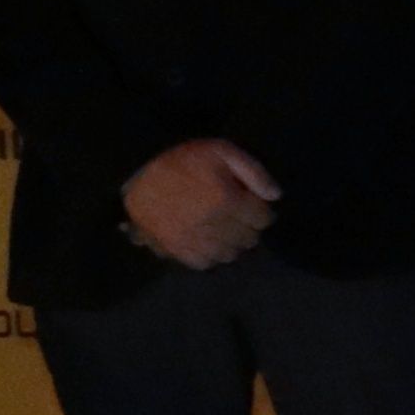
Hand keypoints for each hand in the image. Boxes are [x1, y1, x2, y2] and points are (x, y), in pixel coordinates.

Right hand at [118, 138, 279, 269]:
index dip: (262, 211)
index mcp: (226, 200)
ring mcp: (191, 240)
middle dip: (250, 228)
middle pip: (248, 239)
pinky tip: (209, 242)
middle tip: (240, 217)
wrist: (138, 169)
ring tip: (226, 230)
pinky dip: (211, 255)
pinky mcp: (173, 248)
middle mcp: (211, 225)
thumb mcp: (223, 151)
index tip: (254, 205)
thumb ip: (254, 172)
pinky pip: (203, 263)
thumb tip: (275, 196)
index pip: (263, 219)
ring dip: (233, 244)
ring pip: (228, 255)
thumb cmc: (184, 158)